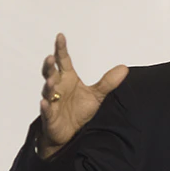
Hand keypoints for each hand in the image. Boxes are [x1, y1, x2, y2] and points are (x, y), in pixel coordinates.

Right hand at [37, 34, 127, 158]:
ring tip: (52, 80)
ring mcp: (52, 102)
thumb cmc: (79, 112)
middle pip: (51, 73)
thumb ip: (108, 82)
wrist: (71, 134)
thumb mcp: (96, 95)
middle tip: (51, 58)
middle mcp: (58, 88)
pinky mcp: (50, 116)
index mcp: (67, 79)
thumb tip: (124, 68)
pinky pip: (47, 110)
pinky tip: (45, 103)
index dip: (61, 49)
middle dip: (50, 66)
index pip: (63, 61)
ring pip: (48, 91)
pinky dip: (45, 107)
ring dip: (49, 85)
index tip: (60, 36)